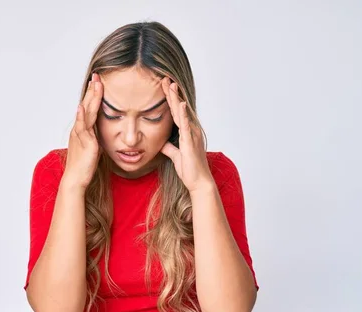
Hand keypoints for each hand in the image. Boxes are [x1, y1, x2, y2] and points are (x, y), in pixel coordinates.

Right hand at [62, 73, 103, 189]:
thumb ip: (95, 141)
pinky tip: (82, 107)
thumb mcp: (93, 150)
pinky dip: (81, 116)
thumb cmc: (84, 167)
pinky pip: (82, 128)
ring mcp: (81, 136)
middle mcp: (80, 130)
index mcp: (82, 131)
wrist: (75, 180)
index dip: (93, 96)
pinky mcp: (85, 144)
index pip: (89, 109)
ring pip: (86, 113)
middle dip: (92, 91)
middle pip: (87, 106)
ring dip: (90, 98)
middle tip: (97, 76)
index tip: (98, 83)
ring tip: (94, 84)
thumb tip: (100, 138)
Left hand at [160, 77, 213, 192]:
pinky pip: (185, 125)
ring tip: (171, 85)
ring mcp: (191, 135)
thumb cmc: (190, 170)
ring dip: (176, 99)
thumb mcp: (175, 156)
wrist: (199, 183)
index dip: (170, 99)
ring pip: (182, 113)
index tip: (164, 87)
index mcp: (187, 132)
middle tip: (165, 79)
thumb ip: (169, 148)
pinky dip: (183, 114)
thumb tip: (162, 144)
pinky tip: (181, 104)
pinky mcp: (190, 142)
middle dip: (172, 94)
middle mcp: (191, 131)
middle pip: (179, 108)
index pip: (176, 112)